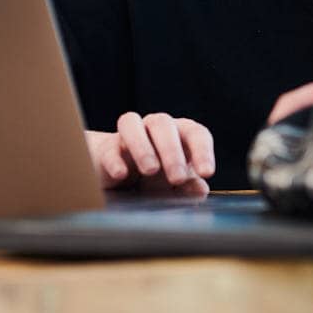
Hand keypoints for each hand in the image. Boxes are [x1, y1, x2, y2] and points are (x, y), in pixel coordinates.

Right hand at [84, 113, 214, 196]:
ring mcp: (129, 135)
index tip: (206, 172)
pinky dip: (115, 159)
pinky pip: (109, 147)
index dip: (203, 150)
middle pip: (163, 124)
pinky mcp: (106, 148)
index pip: (195, 133)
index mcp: (179, 135)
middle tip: (177, 177)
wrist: (117, 175)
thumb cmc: (154, 178)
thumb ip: (188, 187)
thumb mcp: (174, 186)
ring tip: (150, 170)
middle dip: (172, 151)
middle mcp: (154, 128)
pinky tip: (121, 174)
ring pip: (132, 123)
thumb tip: (200, 189)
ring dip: (143, 146)